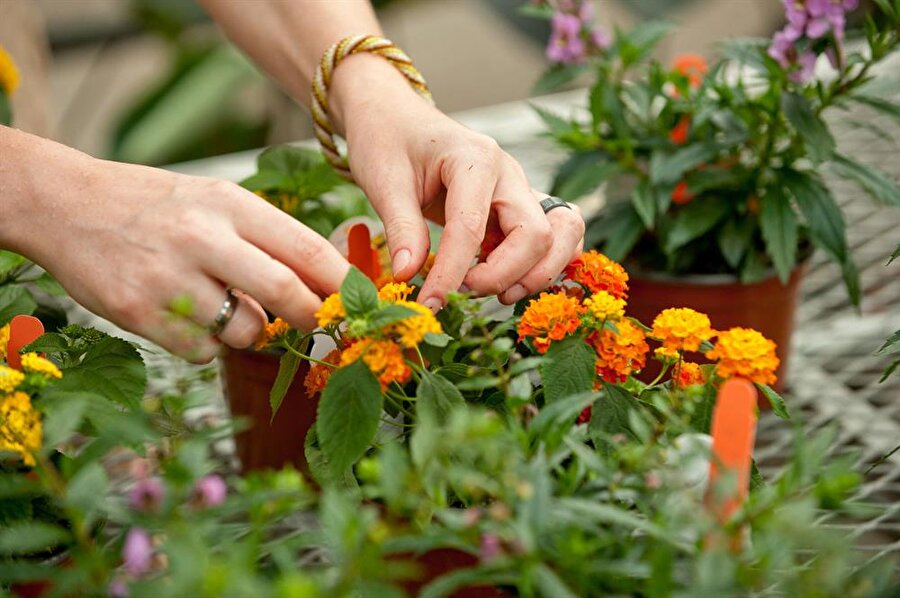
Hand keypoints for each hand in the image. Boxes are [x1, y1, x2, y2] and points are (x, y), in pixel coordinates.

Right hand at [14, 148, 348, 362]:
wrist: (68, 205)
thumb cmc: (159, 207)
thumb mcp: (216, 200)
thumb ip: (267, 238)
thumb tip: (325, 283)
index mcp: (231, 204)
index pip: (307, 249)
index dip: (342, 284)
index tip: (362, 303)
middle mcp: (204, 238)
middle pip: (287, 295)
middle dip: (314, 320)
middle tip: (320, 327)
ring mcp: (171, 279)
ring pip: (246, 332)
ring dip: (250, 332)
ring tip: (223, 306)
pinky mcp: (142, 314)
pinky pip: (204, 351)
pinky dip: (207, 345)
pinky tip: (187, 316)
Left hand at [333, 56, 584, 310]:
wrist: (396, 116)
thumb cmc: (388, 141)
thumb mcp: (383, 181)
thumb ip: (401, 228)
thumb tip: (409, 276)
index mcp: (475, 159)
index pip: (471, 228)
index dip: (451, 274)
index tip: (430, 304)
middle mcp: (509, 173)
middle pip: (535, 235)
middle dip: (503, 275)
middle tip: (462, 293)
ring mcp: (521, 189)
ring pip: (562, 235)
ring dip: (537, 273)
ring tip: (497, 294)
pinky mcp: (522, 205)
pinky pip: (558, 235)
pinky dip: (546, 264)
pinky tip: (511, 281)